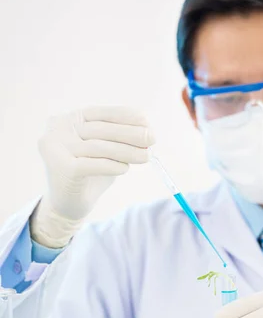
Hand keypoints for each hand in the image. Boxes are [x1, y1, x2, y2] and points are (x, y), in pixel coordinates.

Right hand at [32, 106, 154, 246]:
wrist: (67, 204)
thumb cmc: (89, 175)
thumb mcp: (104, 151)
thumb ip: (118, 139)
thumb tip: (146, 131)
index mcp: (69, 120)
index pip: (101, 113)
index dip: (125, 116)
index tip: (147, 122)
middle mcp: (58, 129)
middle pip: (101, 129)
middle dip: (130, 134)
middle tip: (151, 139)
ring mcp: (56, 148)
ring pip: (98, 146)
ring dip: (126, 151)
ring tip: (145, 156)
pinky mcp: (61, 167)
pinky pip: (92, 164)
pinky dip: (111, 166)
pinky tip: (125, 168)